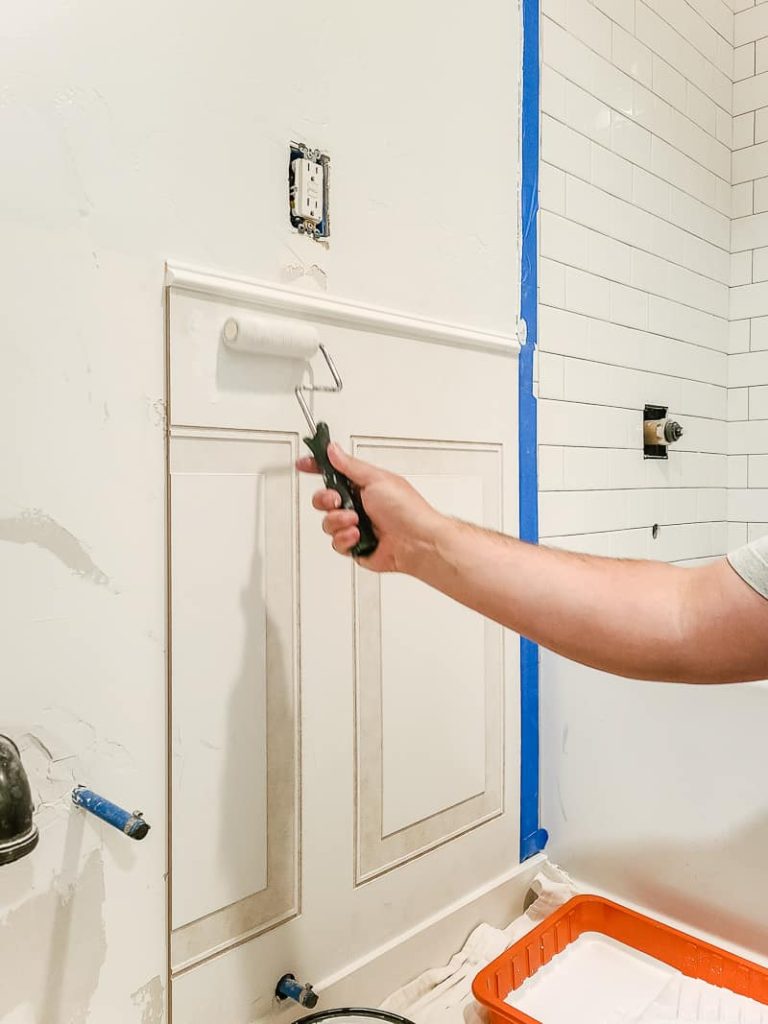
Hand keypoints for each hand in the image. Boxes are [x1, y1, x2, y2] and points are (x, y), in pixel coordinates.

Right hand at [296, 444, 444, 572]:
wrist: (417, 542)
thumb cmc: (407, 510)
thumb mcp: (377, 479)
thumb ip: (350, 466)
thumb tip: (333, 450)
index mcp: (363, 486)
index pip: (334, 473)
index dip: (317, 468)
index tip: (304, 464)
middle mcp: (358, 505)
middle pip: (324, 499)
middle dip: (325, 500)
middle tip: (336, 501)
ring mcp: (356, 526)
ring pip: (327, 523)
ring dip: (339, 522)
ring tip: (356, 522)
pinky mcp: (356, 546)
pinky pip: (336, 543)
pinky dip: (345, 539)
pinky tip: (359, 536)